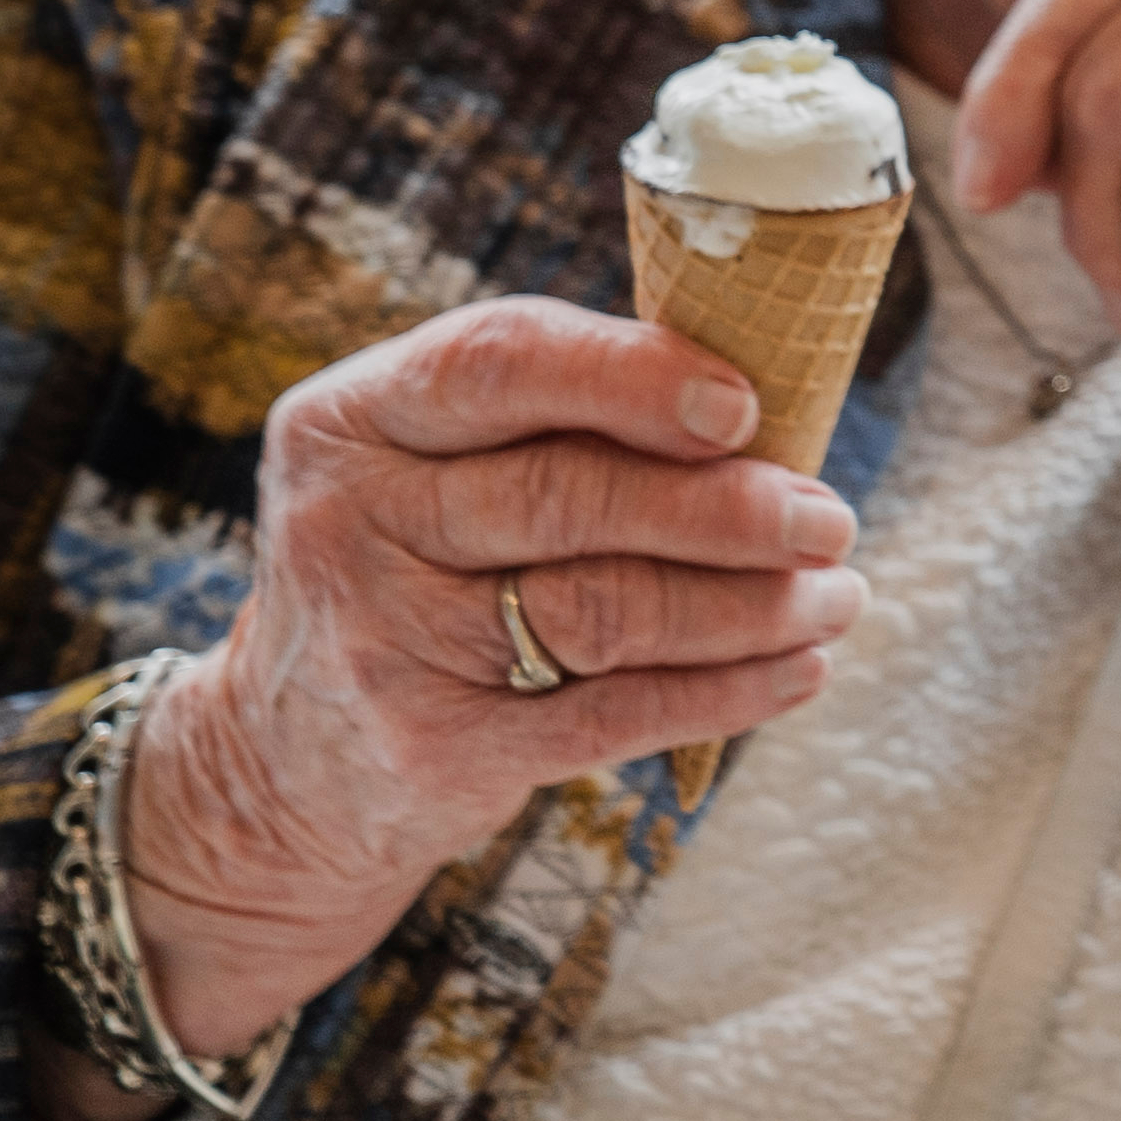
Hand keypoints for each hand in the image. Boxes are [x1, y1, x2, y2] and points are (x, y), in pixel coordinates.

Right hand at [47, 299, 864, 1120]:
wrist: (284, 759)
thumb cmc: (413, 567)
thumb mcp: (425, 467)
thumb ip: (553, 421)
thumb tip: (767, 416)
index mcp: (352, 418)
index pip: (501, 361)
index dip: (636, 379)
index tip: (746, 406)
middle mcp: (352, 523)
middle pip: (571, 497)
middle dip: (729, 508)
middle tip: (830, 519)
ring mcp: (386, 643)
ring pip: (607, 610)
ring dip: (751, 605)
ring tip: (836, 593)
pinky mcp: (437, 749)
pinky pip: (616, 714)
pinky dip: (728, 690)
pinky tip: (799, 668)